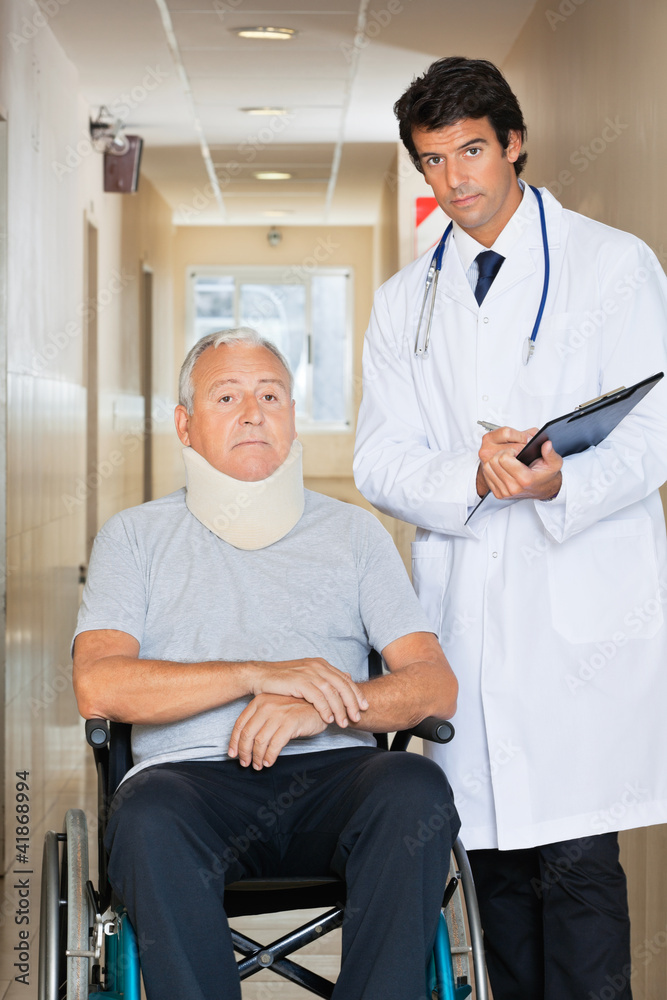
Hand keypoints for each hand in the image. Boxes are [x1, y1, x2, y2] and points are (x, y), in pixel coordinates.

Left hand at [228, 694, 326, 769]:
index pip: (240, 724)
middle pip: (248, 734)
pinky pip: (275, 745)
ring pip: (260, 741)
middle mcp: (267, 705)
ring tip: (259, 765)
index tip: (233, 755)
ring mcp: (279, 713)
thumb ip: (260, 720)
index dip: (234, 742)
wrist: (321, 704)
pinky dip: (270, 756)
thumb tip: (244, 743)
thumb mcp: (275, 709)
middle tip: (245, 763)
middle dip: (244, 752)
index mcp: (259, 701)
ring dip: (257, 757)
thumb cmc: (297, 710)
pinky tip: (269, 762)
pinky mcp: (291, 722)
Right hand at [250, 658, 367, 727]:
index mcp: (320, 664)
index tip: (364, 706)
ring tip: (344, 723)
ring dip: (340, 709)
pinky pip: (318, 697)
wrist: (260, 676)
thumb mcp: (306, 677)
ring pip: (332, 692)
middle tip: (357, 717)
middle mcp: (317, 666)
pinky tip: (328, 719)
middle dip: (352, 702)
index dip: (356, 693)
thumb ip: (324, 678)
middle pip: (342, 685)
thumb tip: (345, 676)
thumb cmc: (283, 680)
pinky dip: (325, 709)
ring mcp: (308, 673)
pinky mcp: (299, 681)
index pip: (344, 679)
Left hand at [477, 426, 562, 500]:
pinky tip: (502, 466)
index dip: (510, 450)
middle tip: (512, 453)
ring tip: (507, 458)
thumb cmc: (546, 475)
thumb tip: (547, 444)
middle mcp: (513, 488)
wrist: (544, 490)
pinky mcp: (498, 494)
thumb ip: (551, 453)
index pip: (504, 458)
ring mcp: (504, 492)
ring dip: (495, 459)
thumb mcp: (554, 463)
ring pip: (487, 467)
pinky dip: (492, 468)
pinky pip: (486, 475)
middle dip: (502, 453)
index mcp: (525, 479)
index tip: (517, 450)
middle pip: (494, 462)